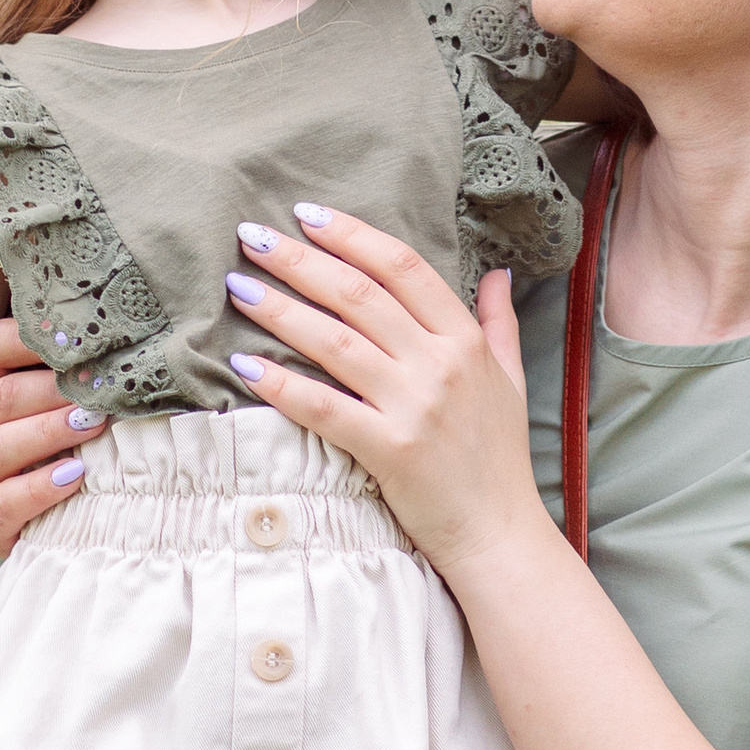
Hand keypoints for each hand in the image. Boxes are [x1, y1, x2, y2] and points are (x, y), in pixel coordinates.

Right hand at [0, 315, 101, 554]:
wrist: (60, 525)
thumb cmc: (66, 452)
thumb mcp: (67, 410)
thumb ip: (73, 378)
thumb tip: (106, 343)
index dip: (24, 338)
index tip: (72, 336)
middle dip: (50, 390)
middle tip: (96, 387)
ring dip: (48, 432)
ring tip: (91, 426)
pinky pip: (4, 501)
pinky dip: (40, 487)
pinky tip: (74, 476)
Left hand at [217, 208, 544, 577]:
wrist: (499, 534)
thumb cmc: (499, 458)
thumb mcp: (511, 379)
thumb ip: (499, 322)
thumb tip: (497, 272)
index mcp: (465, 340)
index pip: (403, 268)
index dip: (352, 236)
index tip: (306, 215)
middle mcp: (440, 365)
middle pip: (360, 295)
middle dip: (300, 260)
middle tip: (251, 236)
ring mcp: (415, 407)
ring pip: (335, 342)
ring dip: (280, 310)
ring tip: (238, 285)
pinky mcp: (390, 450)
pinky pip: (324, 408)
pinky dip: (282, 384)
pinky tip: (244, 363)